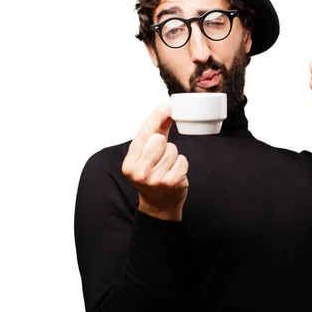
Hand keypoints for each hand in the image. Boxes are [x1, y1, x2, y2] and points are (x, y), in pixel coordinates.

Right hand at [121, 103, 188, 220]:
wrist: (160, 205)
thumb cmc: (153, 175)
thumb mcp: (148, 155)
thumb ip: (156, 132)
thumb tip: (166, 111)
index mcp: (129, 164)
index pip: (143, 135)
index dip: (155, 118)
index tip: (166, 106)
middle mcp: (139, 172)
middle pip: (159, 140)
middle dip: (164, 146)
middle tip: (161, 160)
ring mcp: (154, 179)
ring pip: (172, 150)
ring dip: (173, 157)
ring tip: (167, 169)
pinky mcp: (170, 183)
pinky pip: (182, 160)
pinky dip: (181, 165)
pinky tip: (175, 175)